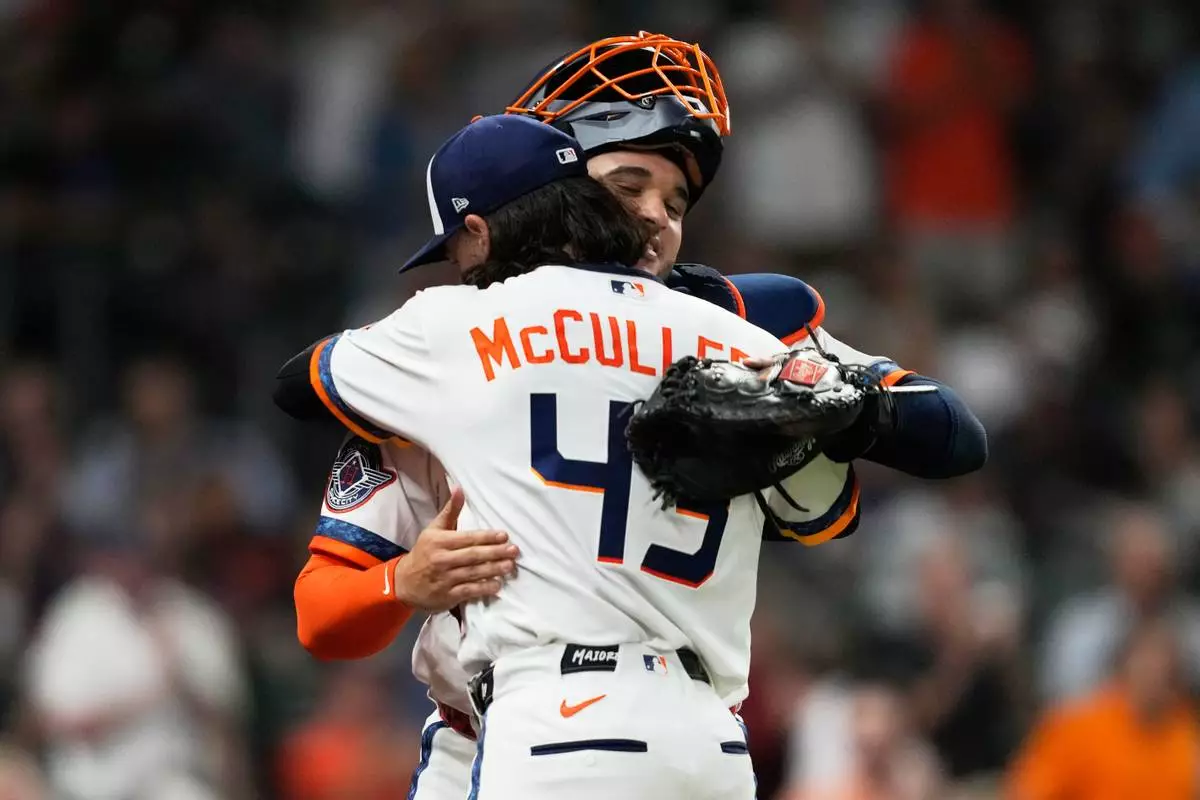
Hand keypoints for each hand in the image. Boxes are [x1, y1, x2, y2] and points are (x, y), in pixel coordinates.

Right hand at [392, 488, 517, 611]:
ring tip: (510, 566)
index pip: (467, 538)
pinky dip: (484, 588)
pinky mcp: (448, 595)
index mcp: (439, 542)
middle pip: (473, 556)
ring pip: (473, 573)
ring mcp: (445, 579)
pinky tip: (498, 585)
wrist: (404, 583)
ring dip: (494, 570)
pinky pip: (469, 591)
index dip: (486, 537)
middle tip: (514, 550)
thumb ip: (450, 511)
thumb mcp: (433, 530)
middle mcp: (442, 560)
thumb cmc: (424, 552)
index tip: (504, 536)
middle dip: (495, 553)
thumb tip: (459, 489)